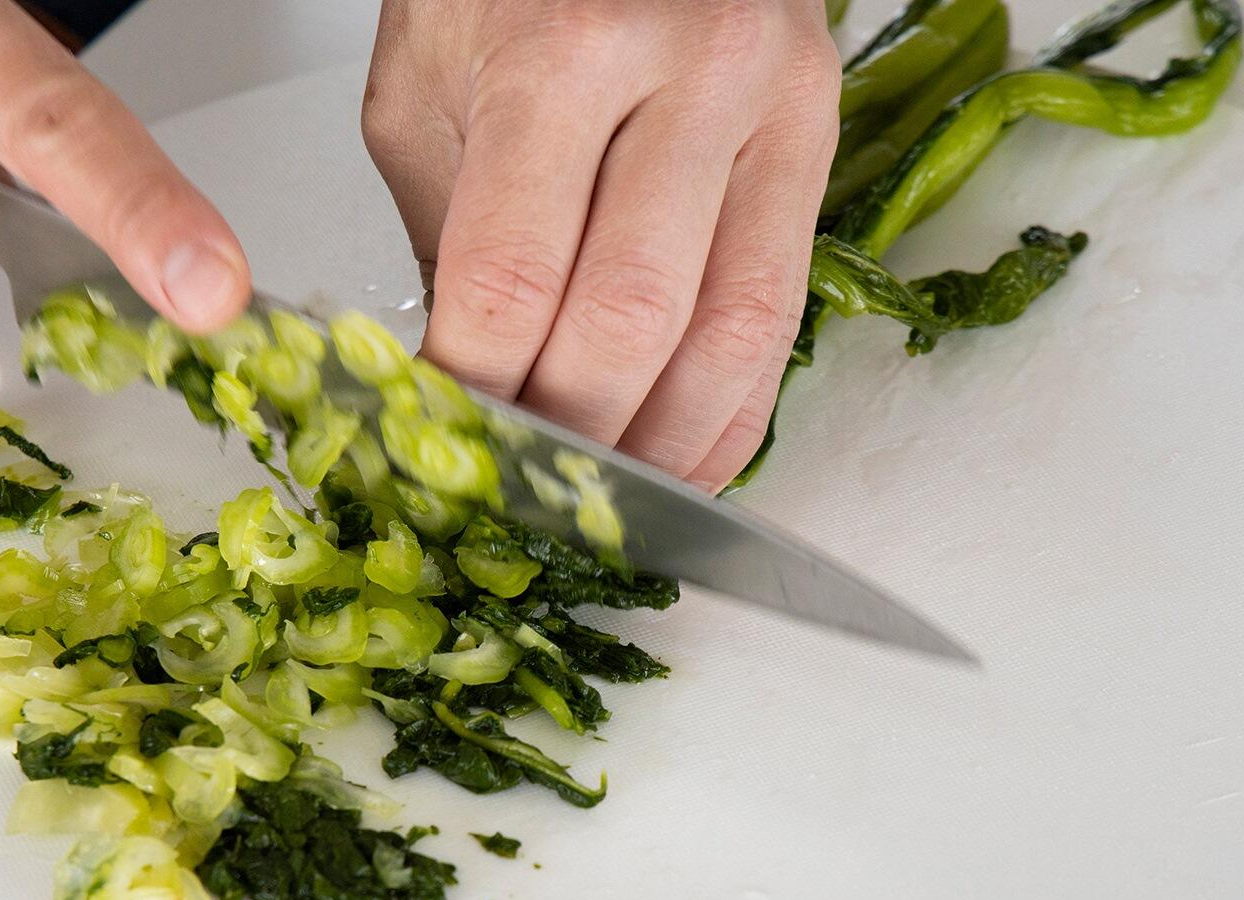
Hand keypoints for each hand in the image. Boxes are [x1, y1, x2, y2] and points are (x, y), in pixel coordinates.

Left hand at [362, 1, 839, 490]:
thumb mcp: (425, 92)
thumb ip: (449, 243)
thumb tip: (464, 395)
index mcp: (565, 51)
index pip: (513, 277)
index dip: (472, 389)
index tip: (441, 446)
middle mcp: (692, 71)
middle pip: (629, 318)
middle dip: (567, 433)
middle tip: (518, 488)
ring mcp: (774, 104)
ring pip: (728, 332)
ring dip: (661, 446)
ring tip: (606, 504)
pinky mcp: (818, 138)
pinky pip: (783, 315)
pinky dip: (731, 410)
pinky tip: (683, 462)